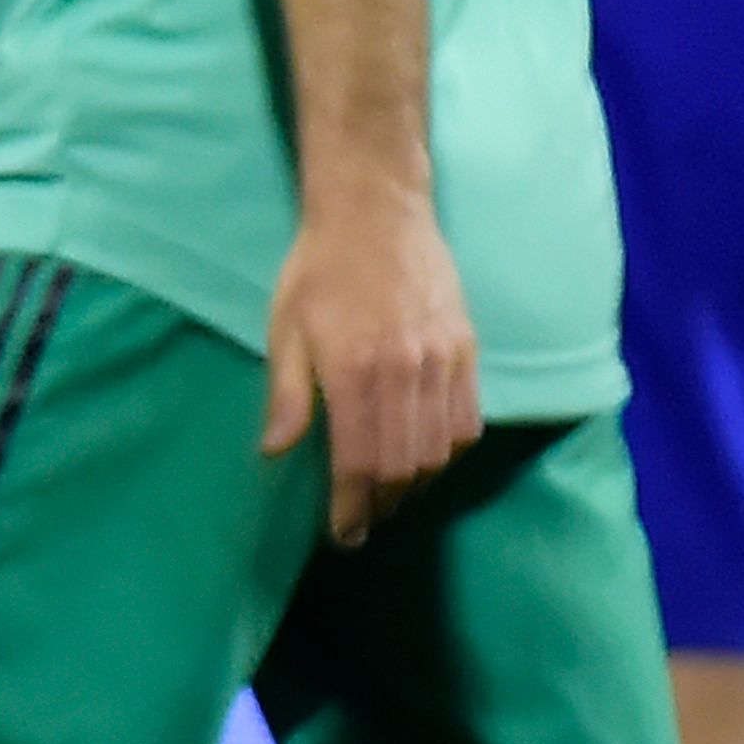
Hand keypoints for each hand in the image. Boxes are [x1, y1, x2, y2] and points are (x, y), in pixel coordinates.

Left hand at [263, 183, 478, 543]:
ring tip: (392, 497)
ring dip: (416, 486)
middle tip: (364, 522)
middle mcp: (404, 371)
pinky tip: (428, 458)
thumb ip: (287, 393)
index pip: (360, 463)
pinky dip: (450, 453)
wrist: (376, 209)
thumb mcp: (285, 326)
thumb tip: (275, 452)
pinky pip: (468, 421)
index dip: (353, 509)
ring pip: (440, 452)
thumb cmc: (319, 268)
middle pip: (403, 467)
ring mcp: (442, 360)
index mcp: (354, 369)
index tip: (343, 534)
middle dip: (383, 506)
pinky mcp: (467, 348)